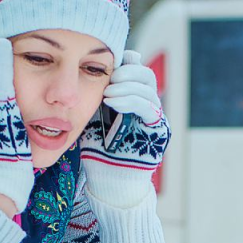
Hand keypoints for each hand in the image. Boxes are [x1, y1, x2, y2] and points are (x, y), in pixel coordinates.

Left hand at [80, 49, 169, 207]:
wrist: (109, 180)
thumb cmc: (98, 150)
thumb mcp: (93, 116)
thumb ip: (96, 95)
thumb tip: (83, 70)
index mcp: (133, 99)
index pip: (136, 70)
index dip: (125, 63)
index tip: (108, 61)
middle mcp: (147, 105)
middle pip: (146, 75)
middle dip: (128, 71)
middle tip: (109, 75)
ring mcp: (155, 118)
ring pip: (148, 88)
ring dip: (126, 86)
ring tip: (107, 93)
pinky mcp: (158, 130)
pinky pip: (149, 108)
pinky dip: (131, 101)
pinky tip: (112, 102)